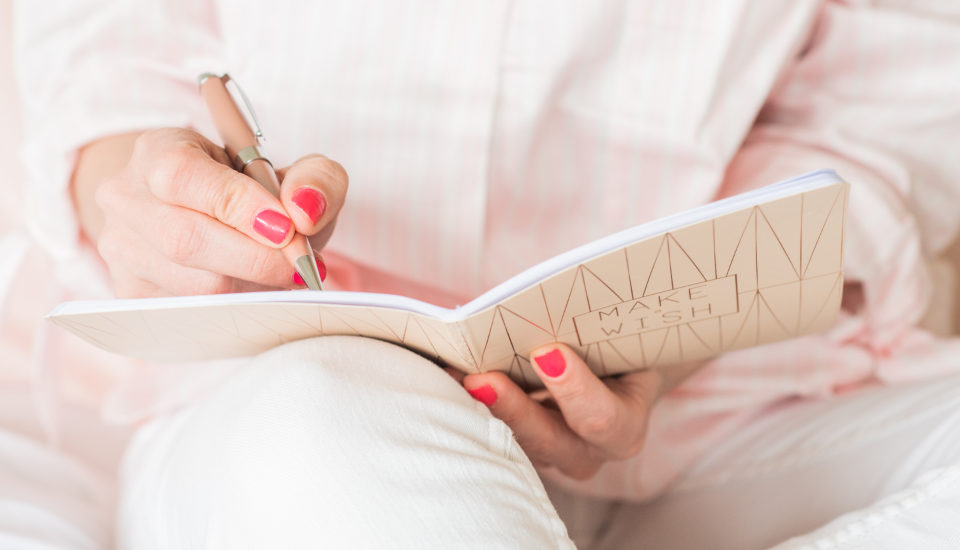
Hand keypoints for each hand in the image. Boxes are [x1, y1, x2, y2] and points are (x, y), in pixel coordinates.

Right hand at [86, 128, 346, 296]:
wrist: (203, 215)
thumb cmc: (250, 192)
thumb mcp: (290, 172)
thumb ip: (314, 179)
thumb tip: (305, 210)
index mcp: (157, 150)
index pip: (181, 175)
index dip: (237, 204)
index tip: (287, 227)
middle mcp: (125, 198)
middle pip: (183, 238)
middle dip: (255, 258)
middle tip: (301, 265)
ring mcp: (120, 249)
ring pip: (189, 285)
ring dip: (250, 286)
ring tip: (281, 275)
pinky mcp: (131, 293)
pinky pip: (187, 312)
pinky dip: (235, 307)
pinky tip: (255, 290)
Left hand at [458, 344, 665, 479]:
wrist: (623, 368)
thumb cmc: (624, 345)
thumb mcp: (623, 336)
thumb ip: (597, 328)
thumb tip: (548, 300)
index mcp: (625, 426)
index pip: (603, 418)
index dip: (576, 390)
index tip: (546, 353)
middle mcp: (589, 451)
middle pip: (548, 441)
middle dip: (512, 408)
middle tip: (479, 379)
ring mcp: (552, 454)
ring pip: (514, 442)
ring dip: (481, 408)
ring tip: (452, 374)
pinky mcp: (522, 446)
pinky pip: (495, 431)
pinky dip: (471, 403)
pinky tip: (448, 376)